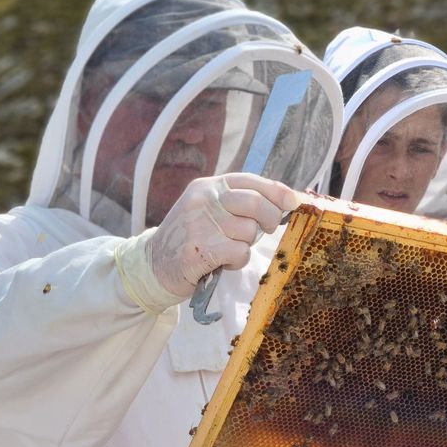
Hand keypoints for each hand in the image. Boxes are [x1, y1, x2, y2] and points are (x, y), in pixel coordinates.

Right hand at [147, 173, 297, 300]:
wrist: (153, 264)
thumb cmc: (190, 238)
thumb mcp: (208, 210)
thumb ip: (239, 203)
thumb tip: (286, 202)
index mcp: (209, 185)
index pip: (252, 182)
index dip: (278, 193)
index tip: (293, 203)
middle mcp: (204, 199)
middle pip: (257, 204)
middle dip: (271, 220)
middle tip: (265, 231)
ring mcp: (201, 223)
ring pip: (250, 232)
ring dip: (246, 246)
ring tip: (227, 249)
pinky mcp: (201, 248)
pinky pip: (240, 253)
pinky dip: (237, 262)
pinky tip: (221, 262)